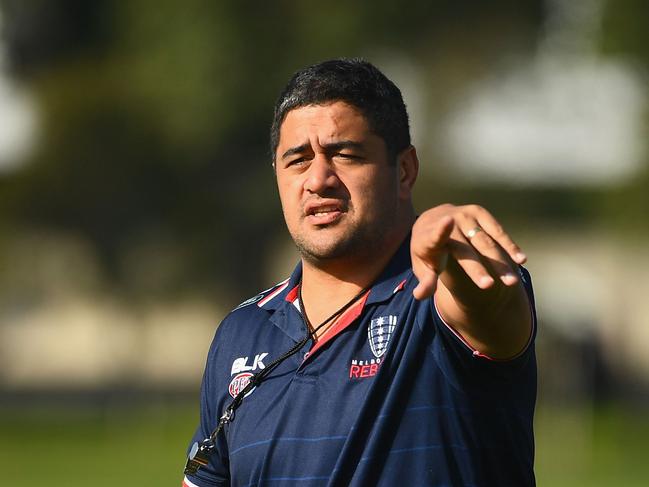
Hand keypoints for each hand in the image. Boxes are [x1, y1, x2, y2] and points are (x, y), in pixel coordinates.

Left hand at [411, 204, 526, 299]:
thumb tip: (419, 296)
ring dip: (499, 262)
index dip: (440, 230)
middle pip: (464, 249)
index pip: (433, 236)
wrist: (431, 221)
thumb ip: (425, 281)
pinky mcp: (479, 212)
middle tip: (488, 286)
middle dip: (476, 268)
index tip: (447, 223)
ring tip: (512, 282)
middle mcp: (448, 222)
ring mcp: (465, 216)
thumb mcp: (422, 266)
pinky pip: (497, 231)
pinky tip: (521, 259)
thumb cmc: (428, 252)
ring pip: (485, 242)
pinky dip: (509, 246)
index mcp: (428, 236)